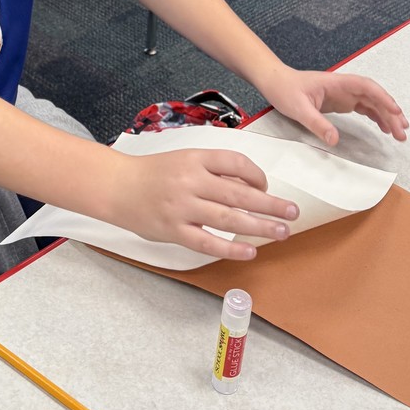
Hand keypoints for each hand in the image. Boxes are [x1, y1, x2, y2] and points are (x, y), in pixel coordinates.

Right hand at [109, 148, 299, 260]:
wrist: (117, 186)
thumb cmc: (152, 173)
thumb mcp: (183, 160)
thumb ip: (212, 171)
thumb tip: (249, 186)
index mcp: (194, 158)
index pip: (236, 162)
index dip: (257, 175)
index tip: (266, 186)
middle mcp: (190, 181)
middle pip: (239, 192)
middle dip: (270, 204)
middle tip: (292, 212)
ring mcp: (182, 207)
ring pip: (228, 217)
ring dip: (259, 226)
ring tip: (281, 232)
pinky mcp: (174, 230)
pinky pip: (207, 242)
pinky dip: (231, 247)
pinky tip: (249, 251)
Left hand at [262, 68, 408, 145]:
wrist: (275, 82)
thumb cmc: (285, 90)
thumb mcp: (298, 108)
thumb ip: (316, 123)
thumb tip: (335, 140)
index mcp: (337, 83)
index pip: (366, 87)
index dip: (383, 98)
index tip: (396, 111)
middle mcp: (344, 87)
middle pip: (374, 97)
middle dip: (391, 112)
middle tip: (402, 132)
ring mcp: (343, 94)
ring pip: (372, 103)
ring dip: (387, 116)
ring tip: (399, 134)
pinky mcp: (340, 102)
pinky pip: (364, 108)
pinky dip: (376, 117)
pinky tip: (384, 128)